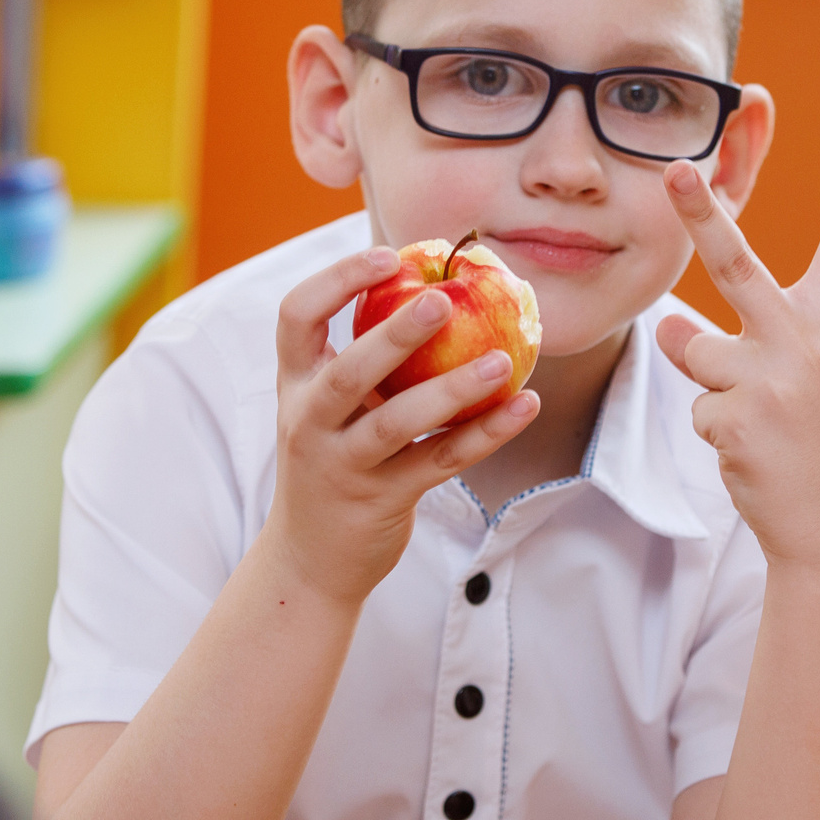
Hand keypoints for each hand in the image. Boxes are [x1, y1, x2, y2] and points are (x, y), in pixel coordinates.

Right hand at [263, 245, 538, 604]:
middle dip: (393, 334)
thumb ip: (364, 360)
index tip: (387, 257)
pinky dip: (485, 434)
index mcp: (296, 384)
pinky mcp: (383, 500)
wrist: (310, 561)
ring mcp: (344, 465)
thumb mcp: (329, 408)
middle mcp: (310, 422)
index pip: (296, 317)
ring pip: (396, 423)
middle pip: (347, 371)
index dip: (337, 281)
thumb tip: (434, 285)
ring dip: (451, 390)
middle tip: (442, 300)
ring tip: (502, 360)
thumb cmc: (334, 461)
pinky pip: (440, 460)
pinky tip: (524, 406)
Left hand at [654, 132, 819, 572]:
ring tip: (758, 422)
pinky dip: (716, 431)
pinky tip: (755, 454)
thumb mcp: (809, 382)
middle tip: (677, 170)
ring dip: (707, 380)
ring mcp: (768, 380)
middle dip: (702, 214)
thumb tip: (669, 326)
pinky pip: (696, 406)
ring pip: (691, 350)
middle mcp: (802, 342)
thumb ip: (747, 343)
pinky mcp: (735, 420)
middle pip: (736, 265)